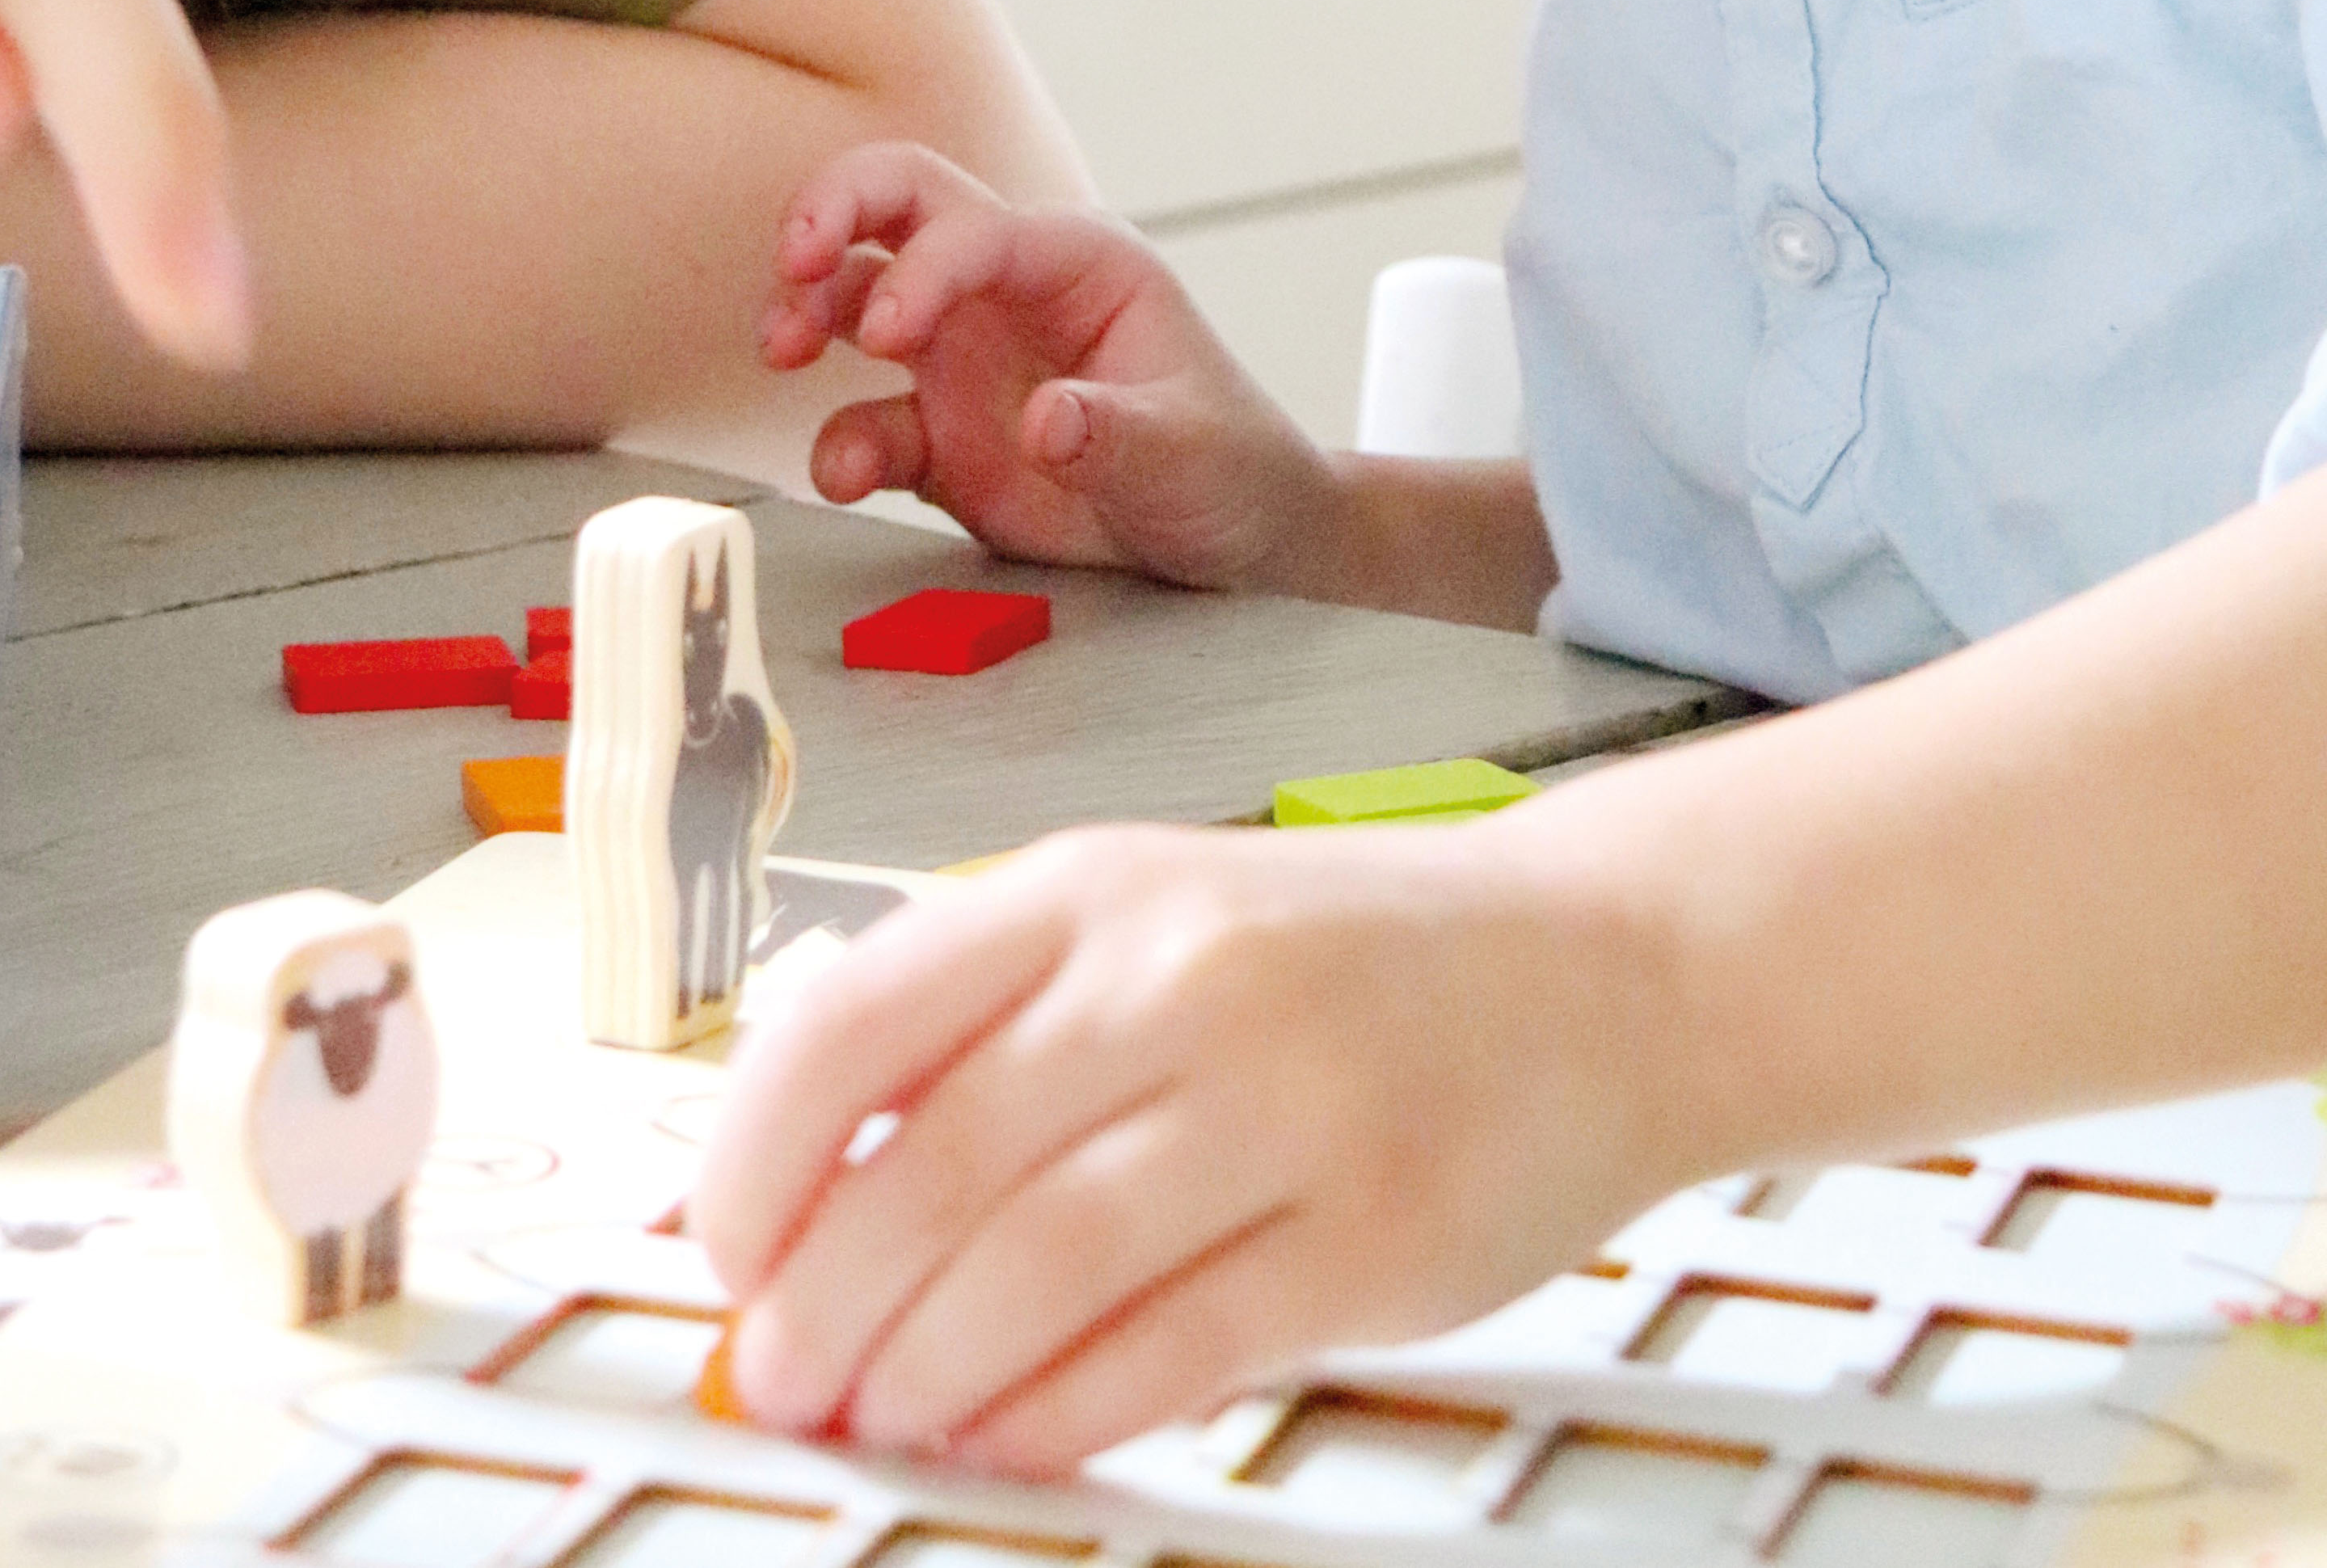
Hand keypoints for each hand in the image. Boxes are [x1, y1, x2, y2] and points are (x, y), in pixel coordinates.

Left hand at [696, 810, 1680, 1470]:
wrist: (1602, 965)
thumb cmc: (1345, 958)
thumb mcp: (1150, 916)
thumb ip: (993, 1022)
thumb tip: (805, 1189)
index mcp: (1094, 886)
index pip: (859, 1020)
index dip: (756, 1157)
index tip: (724, 1251)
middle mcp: (1181, 978)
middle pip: (934, 1172)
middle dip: (825, 1307)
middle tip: (783, 1376)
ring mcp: (1286, 1106)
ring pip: (1039, 1272)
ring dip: (928, 1377)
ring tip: (882, 1418)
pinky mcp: (1374, 1239)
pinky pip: (1170, 1354)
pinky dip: (1060, 1417)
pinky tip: (1007, 1439)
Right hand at [760, 142, 1329, 587]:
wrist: (1231, 540)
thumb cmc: (1230, 463)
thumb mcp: (1194, 450)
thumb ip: (1122, 435)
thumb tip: (1046, 424)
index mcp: (1078, 261)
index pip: (976, 230)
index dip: (923, 268)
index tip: (886, 333)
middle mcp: (1008, 290)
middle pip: (901, 203)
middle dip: (834, 209)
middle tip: (794, 258)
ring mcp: (965, 357)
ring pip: (859, 294)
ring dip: (808, 308)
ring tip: (778, 349)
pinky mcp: (940, 434)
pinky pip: (868, 421)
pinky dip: (840, 441)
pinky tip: (841, 476)